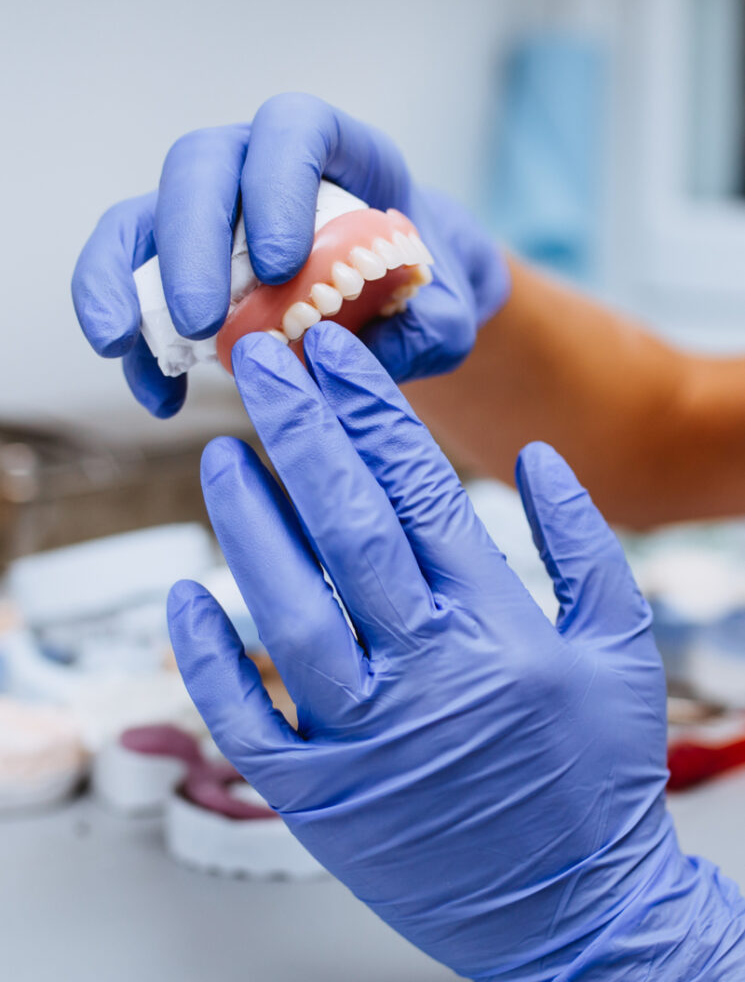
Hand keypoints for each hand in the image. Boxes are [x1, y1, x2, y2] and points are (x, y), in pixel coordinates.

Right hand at [71, 93, 509, 417]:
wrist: (401, 299)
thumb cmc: (422, 288)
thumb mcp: (446, 312)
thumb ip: (428, 328)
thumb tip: (359, 359)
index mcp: (334, 152)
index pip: (293, 129)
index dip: (277, 183)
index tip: (280, 263)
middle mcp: (257, 167)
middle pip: (200, 167)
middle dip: (191, 243)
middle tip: (203, 322)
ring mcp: (209, 213)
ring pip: (143, 218)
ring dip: (123, 281)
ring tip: (125, 347)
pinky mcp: (179, 263)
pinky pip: (131, 284)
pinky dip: (134, 340)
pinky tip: (159, 395)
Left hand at [168, 323, 744, 978]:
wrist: (578, 912)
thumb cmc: (602, 775)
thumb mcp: (625, 648)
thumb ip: (586, 544)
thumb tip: (538, 457)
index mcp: (498, 629)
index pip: (421, 492)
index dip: (371, 415)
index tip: (335, 356)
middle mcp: (425, 675)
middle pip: (347, 529)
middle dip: (299, 433)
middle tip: (261, 364)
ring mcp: (365, 740)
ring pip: (288, 611)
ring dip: (247, 525)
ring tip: (222, 455)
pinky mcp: (321, 800)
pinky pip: (249, 720)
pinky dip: (212, 657)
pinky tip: (187, 592)